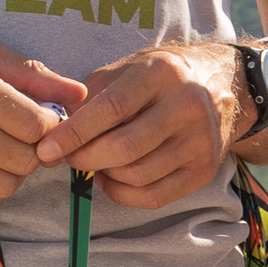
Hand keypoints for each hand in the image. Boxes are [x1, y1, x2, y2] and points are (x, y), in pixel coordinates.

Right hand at [0, 27, 76, 208]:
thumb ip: (33, 75)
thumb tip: (80, 94)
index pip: (37, 126)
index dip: (48, 123)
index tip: (38, 116)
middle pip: (25, 160)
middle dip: (32, 149)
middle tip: (19, 134)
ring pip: (6, 186)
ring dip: (13, 172)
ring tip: (0, 150)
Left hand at [39, 41, 242, 208]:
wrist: (221, 84)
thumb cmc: (159, 77)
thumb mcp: (126, 70)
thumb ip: (90, 97)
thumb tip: (57, 133)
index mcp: (162, 72)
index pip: (111, 109)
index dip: (74, 134)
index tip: (46, 149)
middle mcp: (186, 106)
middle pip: (124, 148)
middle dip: (85, 159)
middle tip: (67, 158)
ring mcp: (200, 141)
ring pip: (137, 175)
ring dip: (104, 175)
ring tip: (94, 162)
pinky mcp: (204, 170)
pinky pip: (154, 196)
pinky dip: (123, 193)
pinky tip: (113, 179)